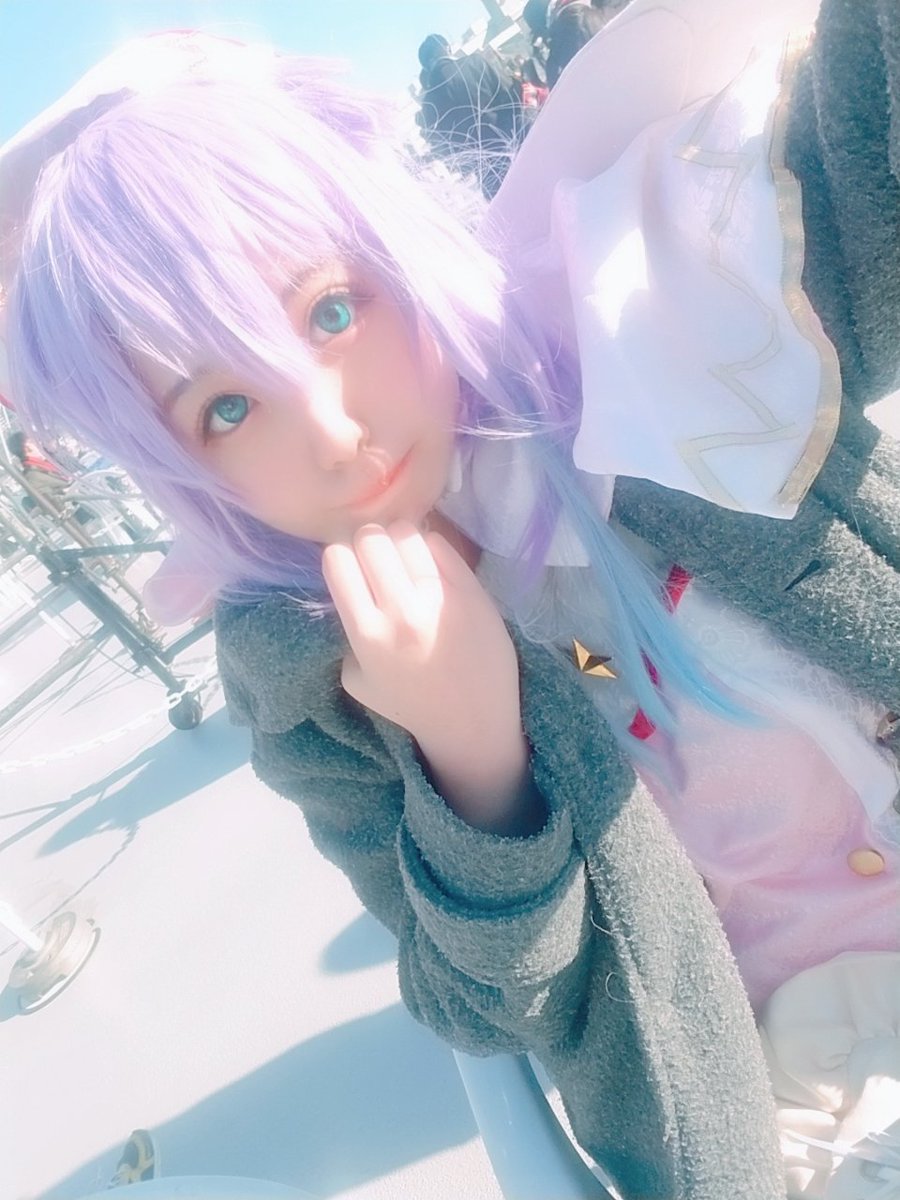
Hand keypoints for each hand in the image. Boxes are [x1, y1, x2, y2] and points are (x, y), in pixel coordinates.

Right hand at [322, 521, 541, 832]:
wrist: (472, 721)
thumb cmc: (410, 703)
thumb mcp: (357, 678)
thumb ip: (346, 632)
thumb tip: (349, 584)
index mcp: (366, 634)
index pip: (337, 560)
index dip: (341, 557)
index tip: (351, 567)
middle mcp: (400, 612)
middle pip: (370, 538)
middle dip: (369, 543)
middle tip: (378, 560)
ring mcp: (438, 599)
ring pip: (406, 534)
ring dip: (400, 541)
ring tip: (406, 560)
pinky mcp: (471, 592)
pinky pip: (440, 545)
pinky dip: (430, 549)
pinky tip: (430, 567)